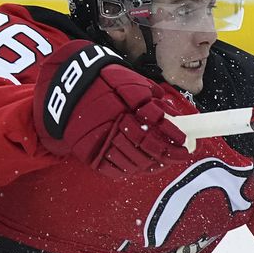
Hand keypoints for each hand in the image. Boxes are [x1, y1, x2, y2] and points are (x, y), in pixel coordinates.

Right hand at [34, 41, 190, 176]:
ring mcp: (101, 142)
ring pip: (133, 163)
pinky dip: (129, 171)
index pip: (157, 129)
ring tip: (162, 162)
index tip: (186, 143)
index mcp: (125, 108)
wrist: (68, 87)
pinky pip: (113, 170)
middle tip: (179, 156)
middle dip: (168, 155)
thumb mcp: (130, 81)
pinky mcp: (89, 154)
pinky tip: (139, 167)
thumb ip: (150, 98)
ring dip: (152, 165)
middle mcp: (114, 127)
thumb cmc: (102, 81)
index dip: (174, 138)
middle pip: (148, 149)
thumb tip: (171, 115)